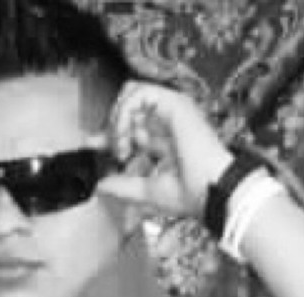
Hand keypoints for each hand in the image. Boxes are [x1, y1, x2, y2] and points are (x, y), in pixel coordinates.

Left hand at [94, 81, 233, 217]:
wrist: (212, 191)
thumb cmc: (192, 195)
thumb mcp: (147, 192)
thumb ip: (122, 186)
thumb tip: (100, 185)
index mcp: (164, 144)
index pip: (131, 129)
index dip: (109, 133)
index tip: (91, 143)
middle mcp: (167, 125)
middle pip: (128, 108)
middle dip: (111, 126)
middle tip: (114, 148)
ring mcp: (171, 112)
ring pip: (131, 94)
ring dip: (118, 119)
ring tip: (121, 144)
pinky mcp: (174, 103)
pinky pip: (138, 94)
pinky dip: (124, 113)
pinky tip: (126, 135)